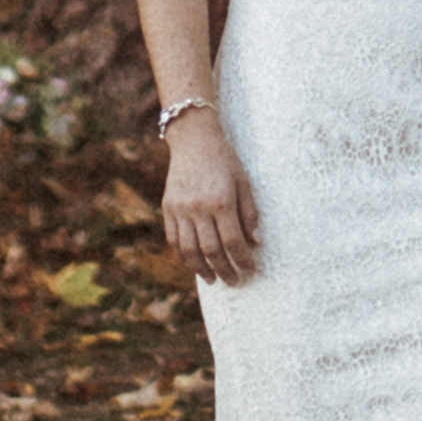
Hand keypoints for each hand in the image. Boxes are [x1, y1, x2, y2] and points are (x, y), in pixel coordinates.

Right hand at [157, 109, 258, 288]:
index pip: (233, 241)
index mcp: (221, 201)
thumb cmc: (224, 160)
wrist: (194, 139)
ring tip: (213, 279)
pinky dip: (183, 255)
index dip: (243, 260)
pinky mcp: (167, 207)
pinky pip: (174, 239)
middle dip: (225, 270)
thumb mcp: (244, 182)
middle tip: (234, 281)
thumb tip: (254, 243)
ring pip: (189, 250)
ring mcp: (180, 208)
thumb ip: (249, 213)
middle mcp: (198, 207)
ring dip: (201, 269)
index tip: (250, 270)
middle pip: (211, 250)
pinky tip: (194, 262)